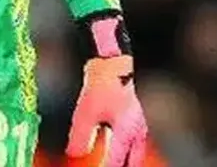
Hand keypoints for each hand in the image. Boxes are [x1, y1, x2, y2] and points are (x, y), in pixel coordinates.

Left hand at [66, 15, 148, 166]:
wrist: (116, 59)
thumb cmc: (103, 82)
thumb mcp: (85, 111)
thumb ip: (80, 136)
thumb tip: (74, 154)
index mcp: (126, 132)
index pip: (115, 163)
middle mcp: (139, 132)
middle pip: (131, 162)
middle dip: (119, 166)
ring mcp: (142, 125)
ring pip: (136, 153)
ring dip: (124, 159)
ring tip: (112, 160)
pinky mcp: (140, 118)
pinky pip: (135, 142)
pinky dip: (126, 149)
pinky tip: (114, 147)